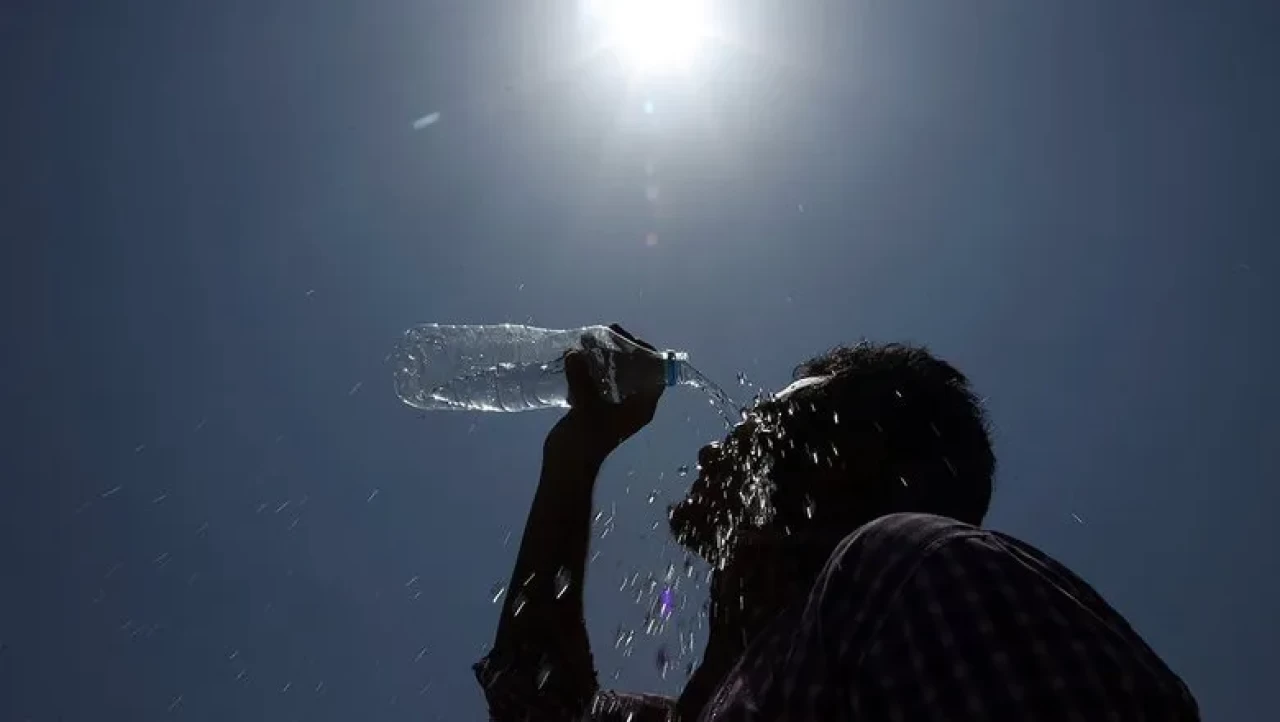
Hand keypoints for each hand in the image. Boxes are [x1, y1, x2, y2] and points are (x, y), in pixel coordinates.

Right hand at [551, 324, 663, 454]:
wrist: (566, 465)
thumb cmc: (585, 441)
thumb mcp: (586, 408)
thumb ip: (582, 379)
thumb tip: (574, 353)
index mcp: (642, 406)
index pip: (657, 373)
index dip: (647, 352)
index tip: (630, 338)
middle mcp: (633, 403)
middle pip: (636, 368)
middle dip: (622, 348)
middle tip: (606, 332)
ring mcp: (614, 404)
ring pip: (616, 371)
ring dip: (604, 355)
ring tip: (588, 339)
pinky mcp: (596, 404)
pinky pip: (599, 379)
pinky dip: (591, 366)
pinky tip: (577, 353)